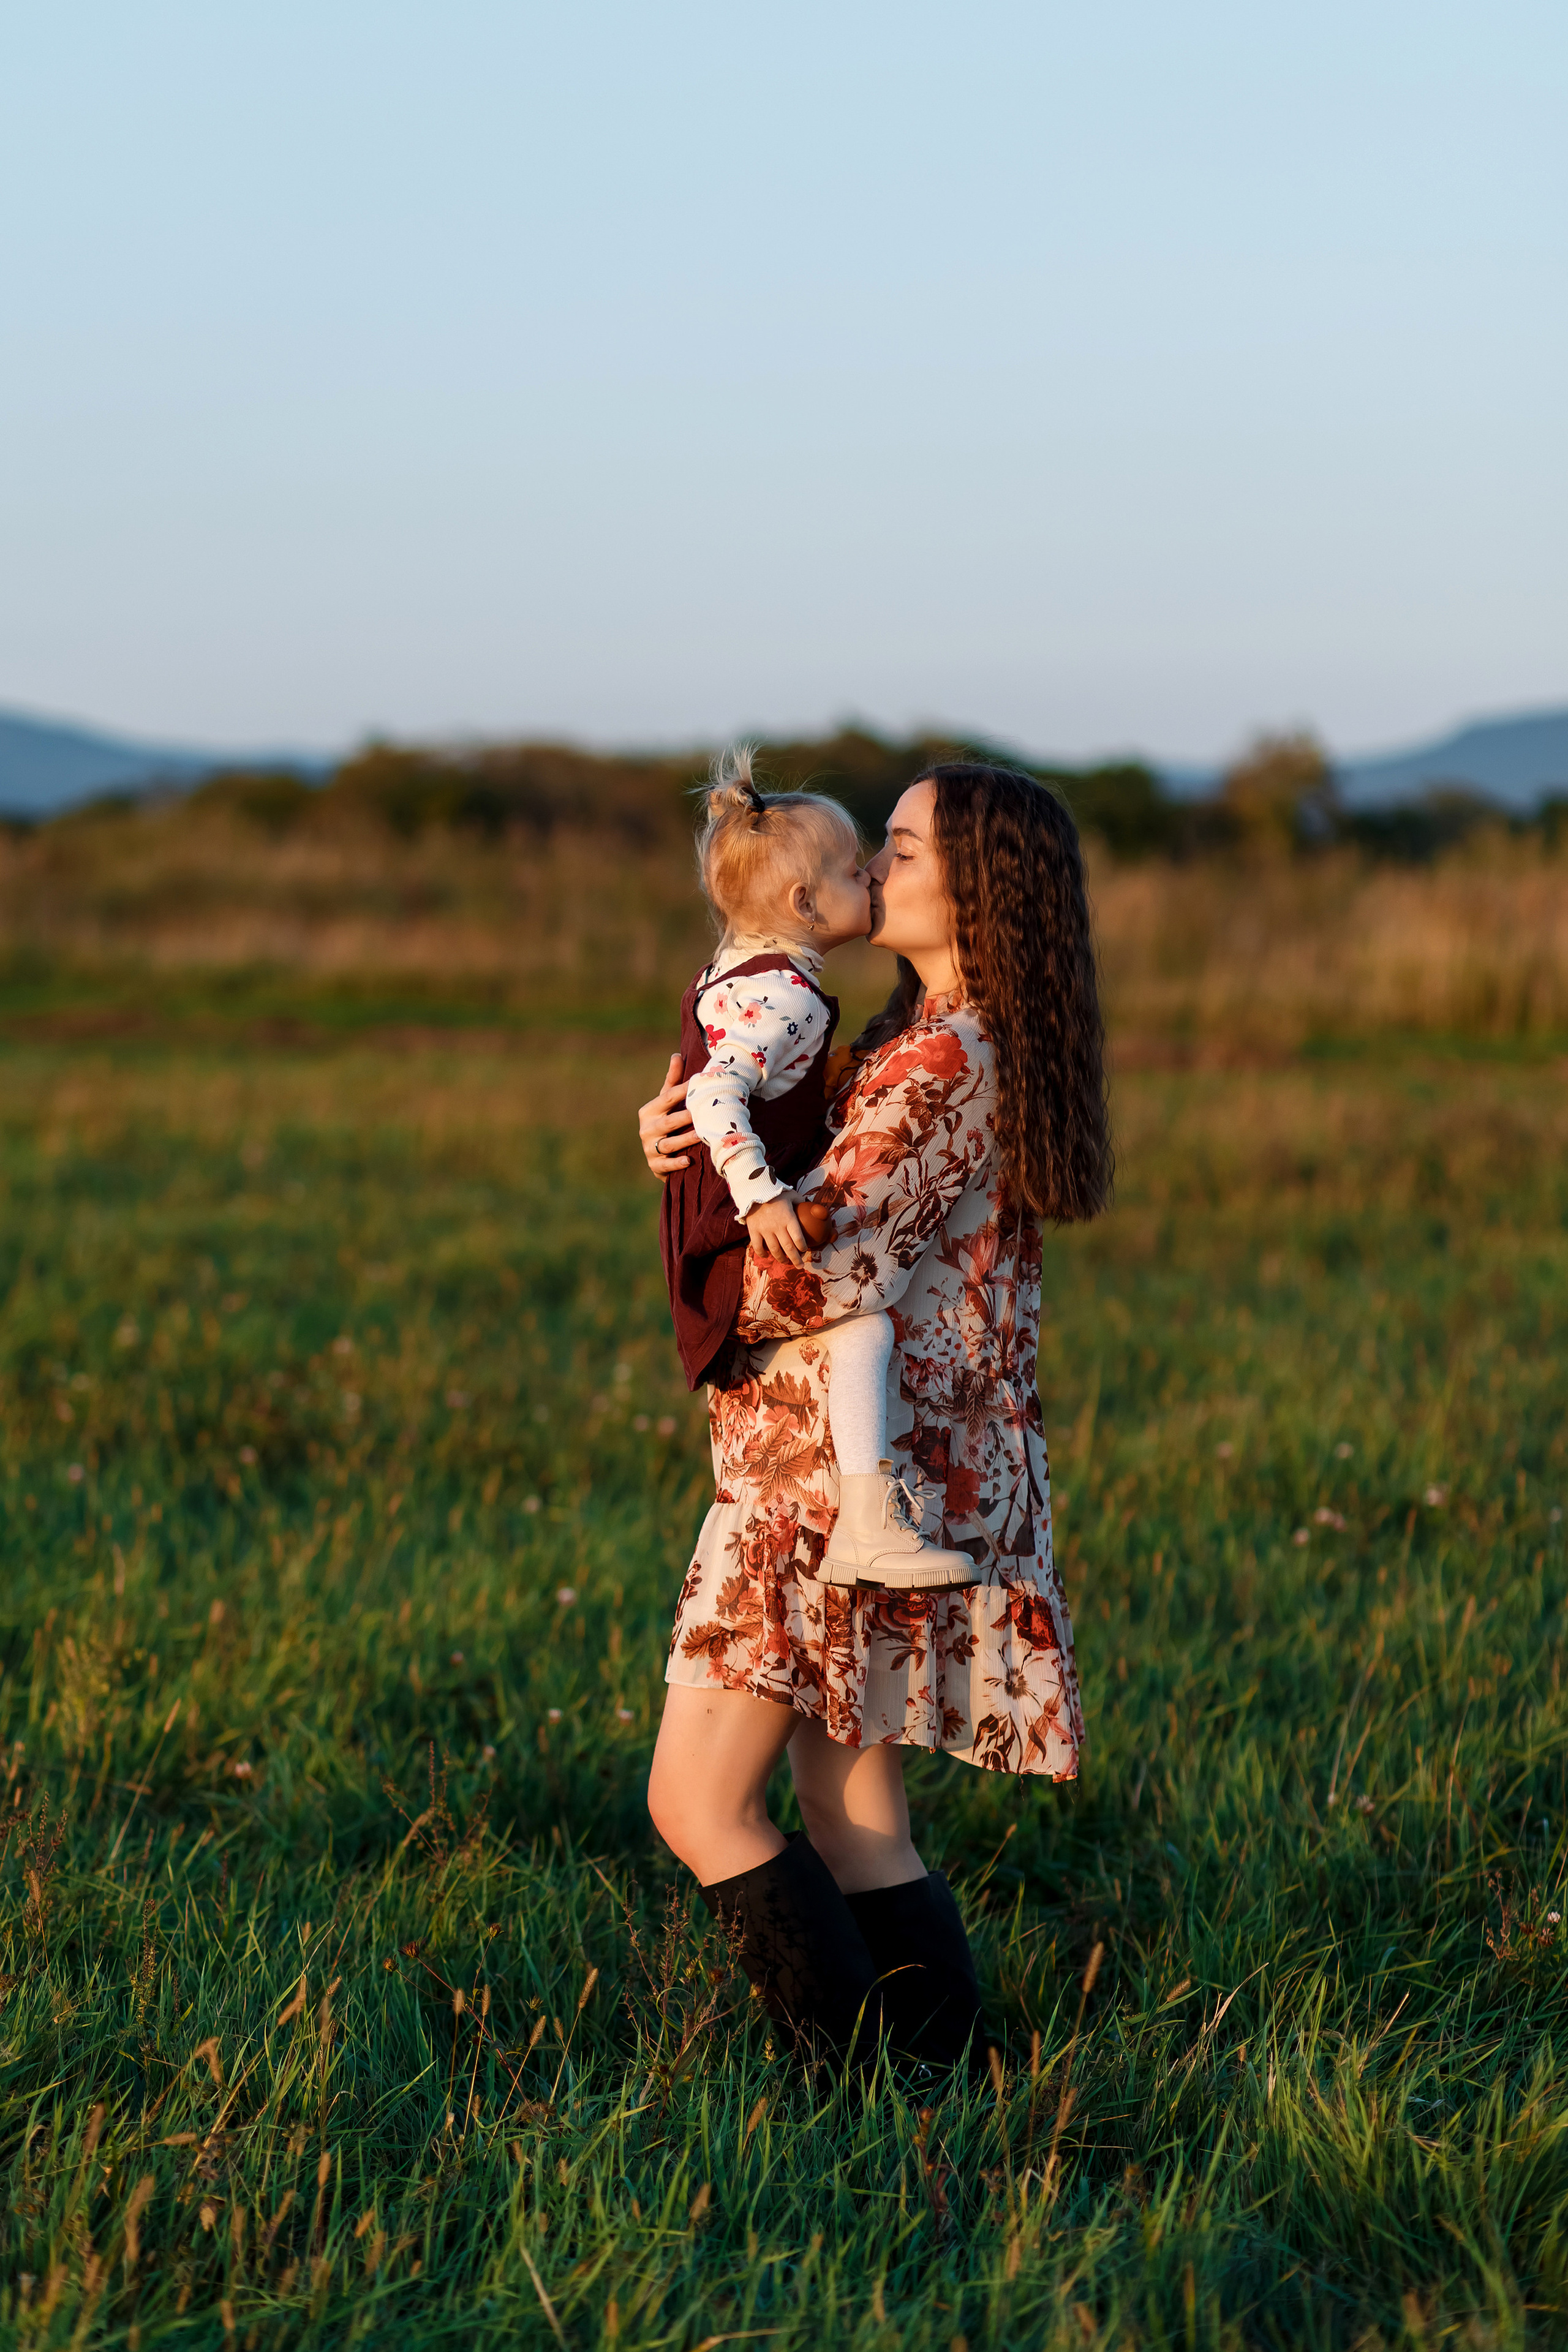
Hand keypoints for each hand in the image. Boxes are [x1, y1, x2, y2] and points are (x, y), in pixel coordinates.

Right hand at [639, 1053, 698, 1176]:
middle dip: (684, 1118)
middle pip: (668, 1122)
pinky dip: (676, 1163)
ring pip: (668, 1144)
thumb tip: (677, 1055)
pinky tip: (688, 1161)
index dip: (684, 1090)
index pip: (667, 1098)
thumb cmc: (667, 1121)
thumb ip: (672, 1081)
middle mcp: (646, 1129)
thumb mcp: (667, 1102)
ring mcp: (649, 1148)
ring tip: (701, 1135)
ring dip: (685, 1140)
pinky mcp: (655, 1166)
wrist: (659, 1155)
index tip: (700, 1083)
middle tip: (703, 1112)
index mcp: (649, 1111)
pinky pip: (665, 1165)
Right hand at [744, 1194, 812, 1265]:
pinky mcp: (754, 1231)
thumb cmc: (775, 1192)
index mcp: (789, 1218)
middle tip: (800, 1266)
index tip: (805, 1250)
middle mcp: (777, 1227)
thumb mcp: (791, 1194)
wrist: (754, 1189)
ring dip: (781, 1259)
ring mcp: (765, 1230)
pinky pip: (758, 1247)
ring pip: (774, 1250)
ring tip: (785, 1262)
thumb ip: (801, 1202)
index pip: (798, 1238)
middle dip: (796, 1259)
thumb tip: (812, 1207)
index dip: (803, 1247)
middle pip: (788, 1248)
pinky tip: (766, 1256)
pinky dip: (762, 1253)